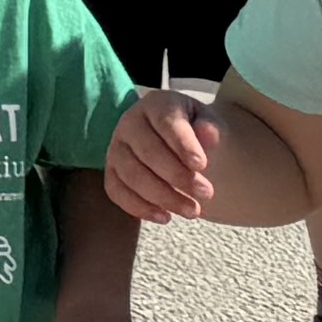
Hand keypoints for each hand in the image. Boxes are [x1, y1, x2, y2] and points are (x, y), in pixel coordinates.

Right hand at [103, 83, 221, 225]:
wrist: (178, 141)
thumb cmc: (196, 130)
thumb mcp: (208, 122)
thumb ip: (211, 127)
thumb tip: (209, 135)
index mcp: (156, 104)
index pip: (166, 122)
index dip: (183, 144)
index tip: (202, 165)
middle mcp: (130, 123)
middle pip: (147, 151)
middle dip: (178, 176)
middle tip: (207, 194)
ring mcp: (116, 147)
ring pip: (131, 175)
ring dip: (162, 197)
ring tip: (193, 211)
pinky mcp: (110, 171)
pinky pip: (116, 191)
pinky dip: (138, 207)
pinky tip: (165, 217)